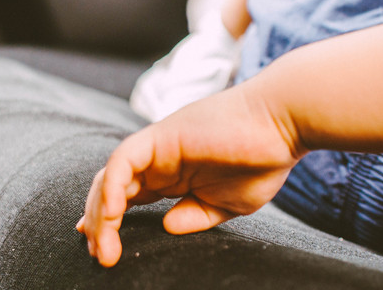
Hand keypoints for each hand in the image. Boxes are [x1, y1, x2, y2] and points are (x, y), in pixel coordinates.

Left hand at [76, 83, 303, 266]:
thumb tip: (167, 226)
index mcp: (170, 174)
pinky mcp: (159, 137)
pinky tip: (111, 215)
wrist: (284, 125)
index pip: (126, 198)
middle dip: (99, 224)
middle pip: (110, 190)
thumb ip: (195, 215)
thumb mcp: (227, 204)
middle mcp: (157, 160)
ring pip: (110, 178)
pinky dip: (111, 188)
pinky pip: (122, 162)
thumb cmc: (263, 160)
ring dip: (101, 214)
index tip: (103, 251)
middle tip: (101, 257)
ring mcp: (155, 147)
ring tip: (104, 248)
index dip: (109, 223)